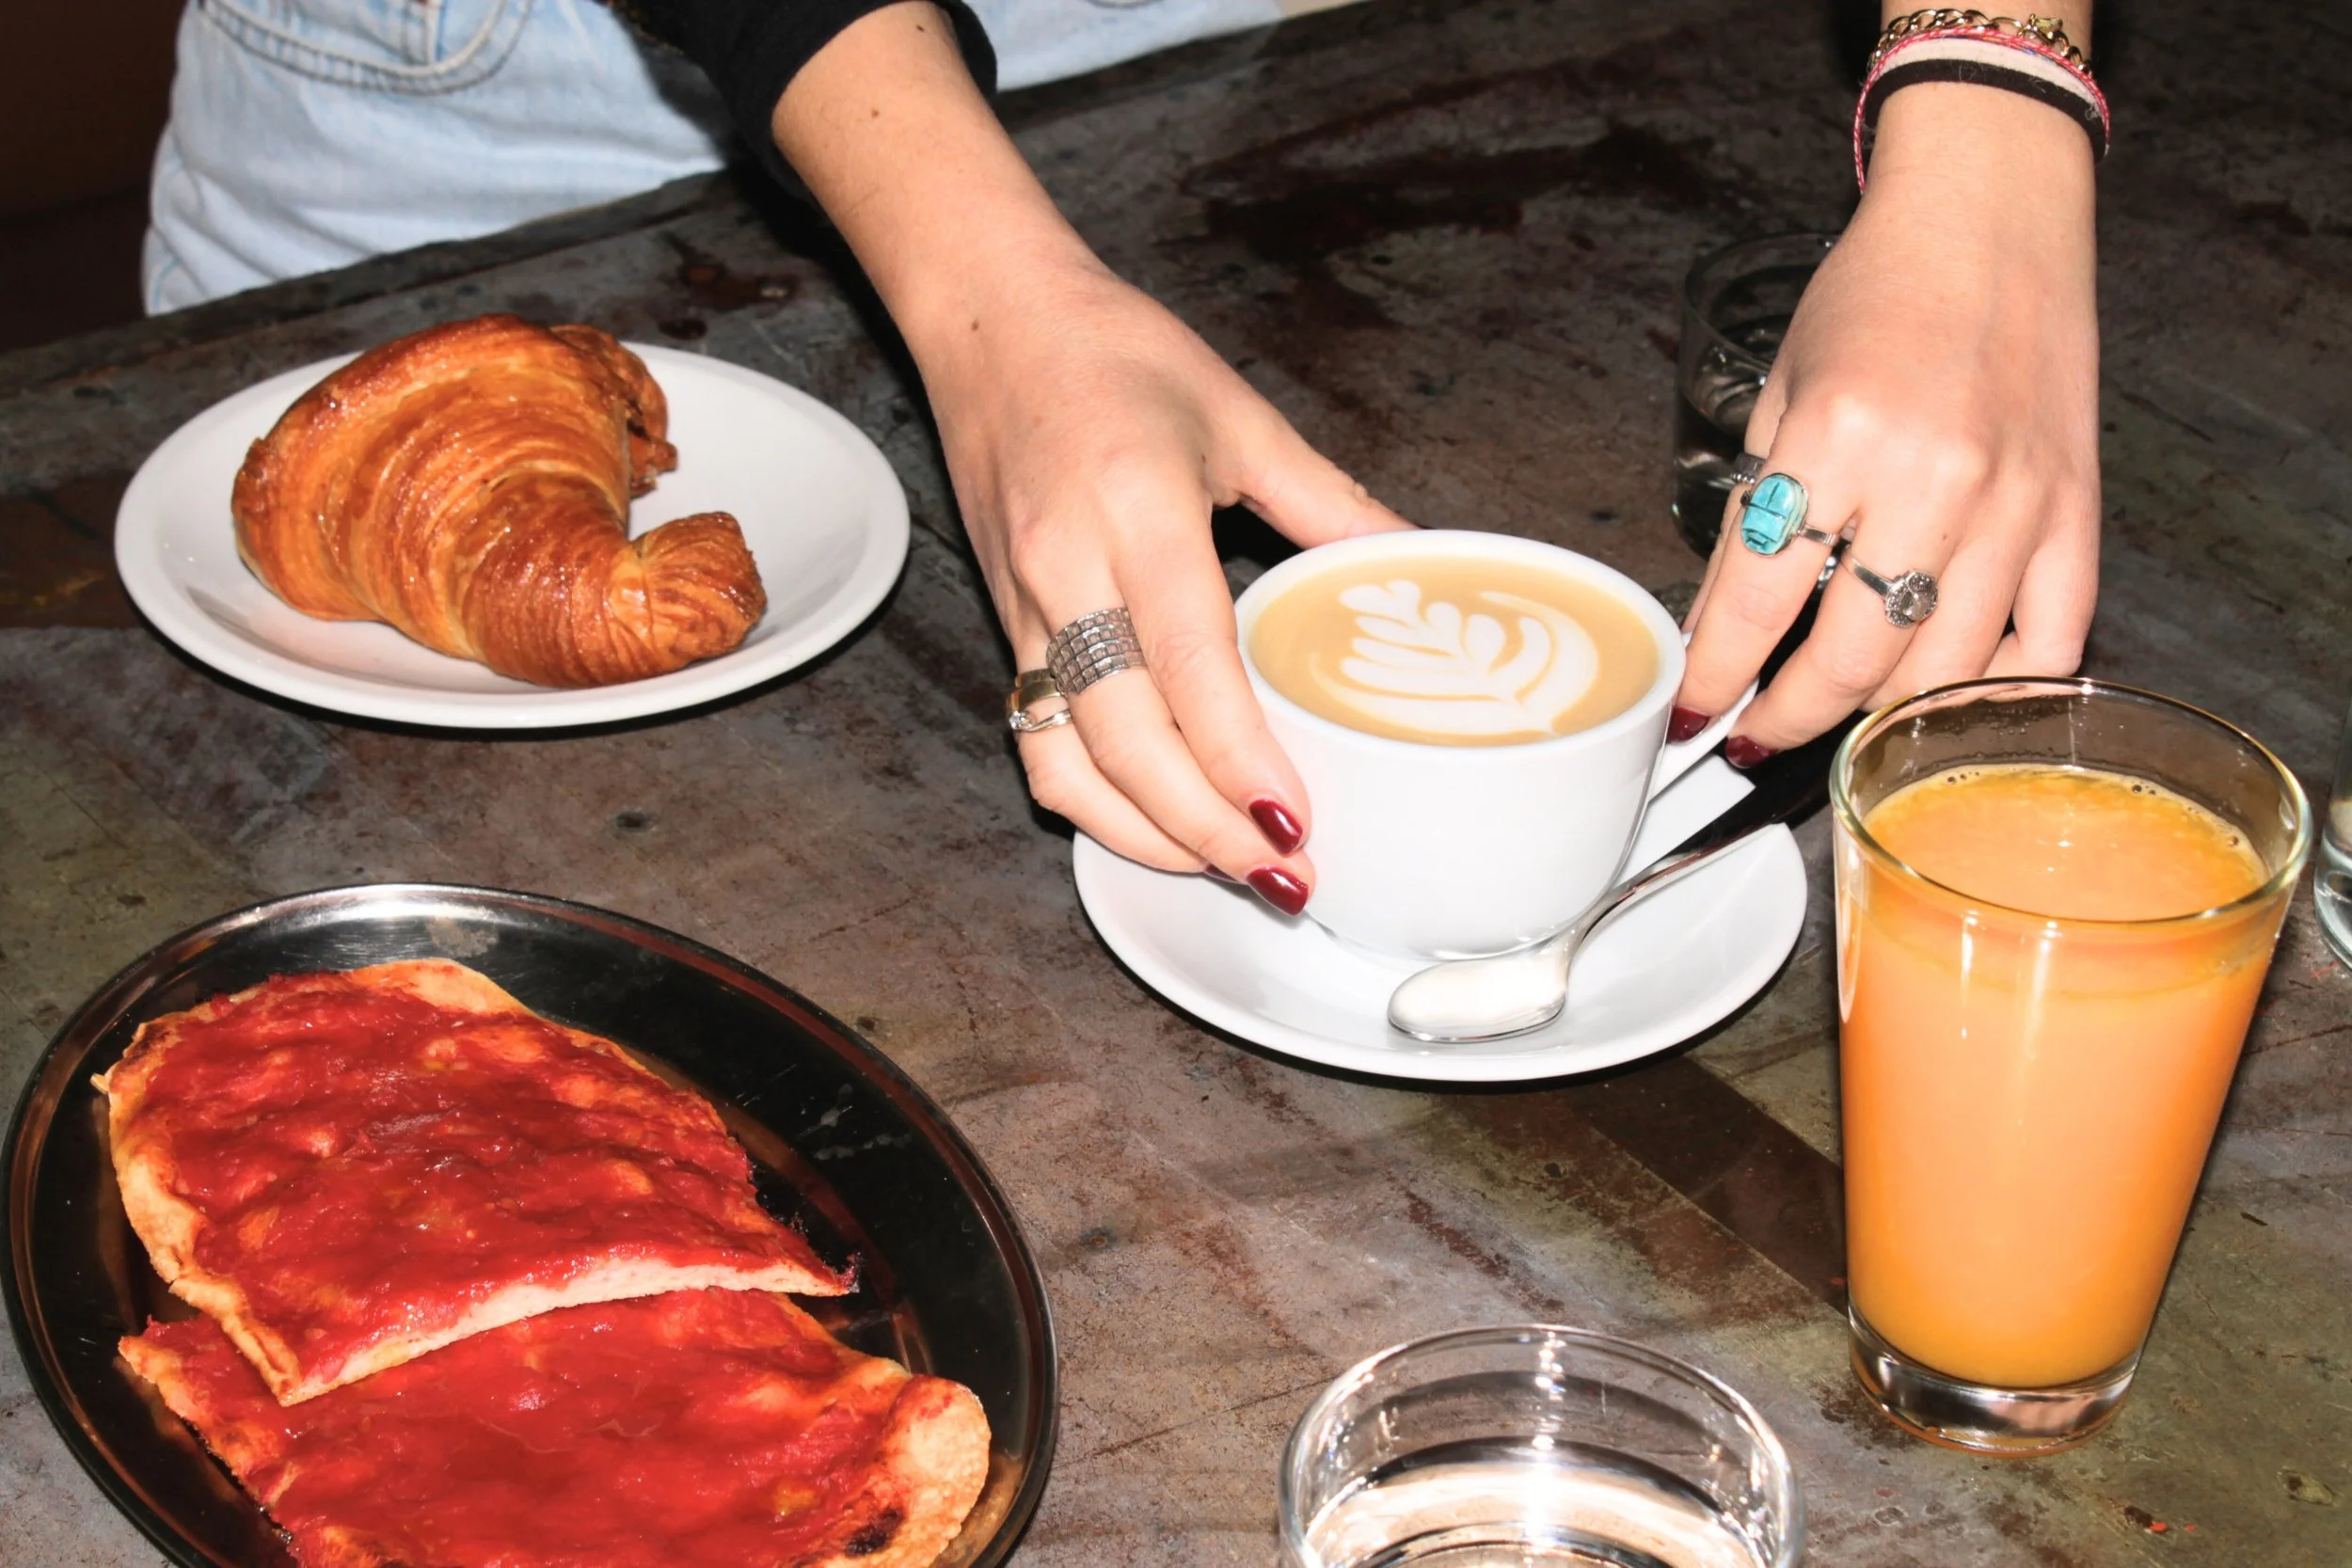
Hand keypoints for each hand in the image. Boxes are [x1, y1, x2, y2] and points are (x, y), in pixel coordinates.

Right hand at [772, 5, 1409, 907]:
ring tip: (1226, 868)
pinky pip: (1035, 740)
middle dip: (1203, 827)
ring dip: (1143, 834)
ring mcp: (1022, 606)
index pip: (1186, 663)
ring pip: (1064, 759)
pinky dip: (1093, 803)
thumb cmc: (1115, 354)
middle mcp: (1066, 568)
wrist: (987, 315)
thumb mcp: (1243, 419)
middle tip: (1283, 872)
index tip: (1293, 821)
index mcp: (1137, 508)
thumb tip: (1424, 565)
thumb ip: (1333, 506)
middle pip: (1123, 738)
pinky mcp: (1001, 624)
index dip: (1237, 757)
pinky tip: (1155, 827)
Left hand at [1675, 84, 2101, 761]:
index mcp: (1838, 435)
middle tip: (1755, 736)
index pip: (1754, 602)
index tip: (1690, 713)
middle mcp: (1933, 475)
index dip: (1713, 677)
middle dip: (1787, 718)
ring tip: (1833, 724)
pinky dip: (1995, 690)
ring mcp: (2015, 502)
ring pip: (1942, 670)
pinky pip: (2047, 643)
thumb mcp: (1780, 392)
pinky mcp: (2075, 513)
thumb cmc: (1880, 291)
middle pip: (1849, 658)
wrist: (1992, 214)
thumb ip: (1750, 512)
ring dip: (1876, 719)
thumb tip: (1714, 628)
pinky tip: (1944, 701)